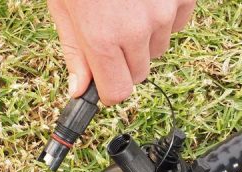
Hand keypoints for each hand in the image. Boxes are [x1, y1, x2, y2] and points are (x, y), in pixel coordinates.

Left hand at [48, 0, 195, 104]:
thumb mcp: (63, 5)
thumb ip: (74, 50)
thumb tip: (78, 89)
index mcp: (101, 38)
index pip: (117, 93)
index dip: (109, 88)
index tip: (104, 79)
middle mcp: (135, 30)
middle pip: (138, 74)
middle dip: (125, 61)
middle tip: (110, 28)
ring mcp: (162, 13)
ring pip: (158, 49)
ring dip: (145, 38)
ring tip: (127, 7)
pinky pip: (178, 24)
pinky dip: (165, 17)